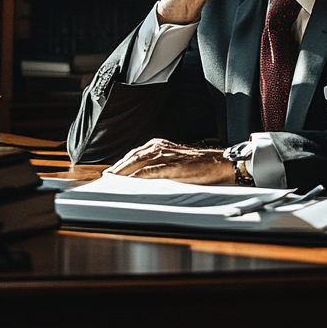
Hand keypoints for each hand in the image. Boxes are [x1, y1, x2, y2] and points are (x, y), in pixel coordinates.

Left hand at [106, 138, 236, 183]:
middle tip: (106, 178)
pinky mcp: (174, 166)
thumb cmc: (199, 165)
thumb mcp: (175, 162)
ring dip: (124, 171)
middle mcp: (162, 147)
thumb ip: (159, 166)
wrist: (220, 164)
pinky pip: (153, 171)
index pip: (134, 153)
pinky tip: (131, 182)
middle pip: (133, 156)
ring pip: (140, 162)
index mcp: (160, 145)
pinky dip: (139, 176)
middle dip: (118, 167)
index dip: (120, 163)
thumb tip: (142, 178)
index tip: (110, 173)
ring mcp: (168, 156)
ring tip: (113, 180)